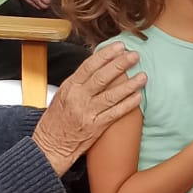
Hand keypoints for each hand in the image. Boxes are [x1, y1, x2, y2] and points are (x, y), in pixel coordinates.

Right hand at [32, 44, 146, 173]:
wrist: (50, 145)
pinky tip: (138, 97)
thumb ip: (79, 82)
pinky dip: (127, 104)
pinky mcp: (96, 127)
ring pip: (112, 95)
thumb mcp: (62, 95)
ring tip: (143, 76)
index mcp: (70, 87)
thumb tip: (97, 65)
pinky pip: (115, 113)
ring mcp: (87, 113)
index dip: (106, 54)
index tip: (119, 47)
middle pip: (102, 77)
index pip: (89, 65)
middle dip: (120, 64)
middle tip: (134, 56)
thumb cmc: (56, 120)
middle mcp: (78, 98)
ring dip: (129, 84)